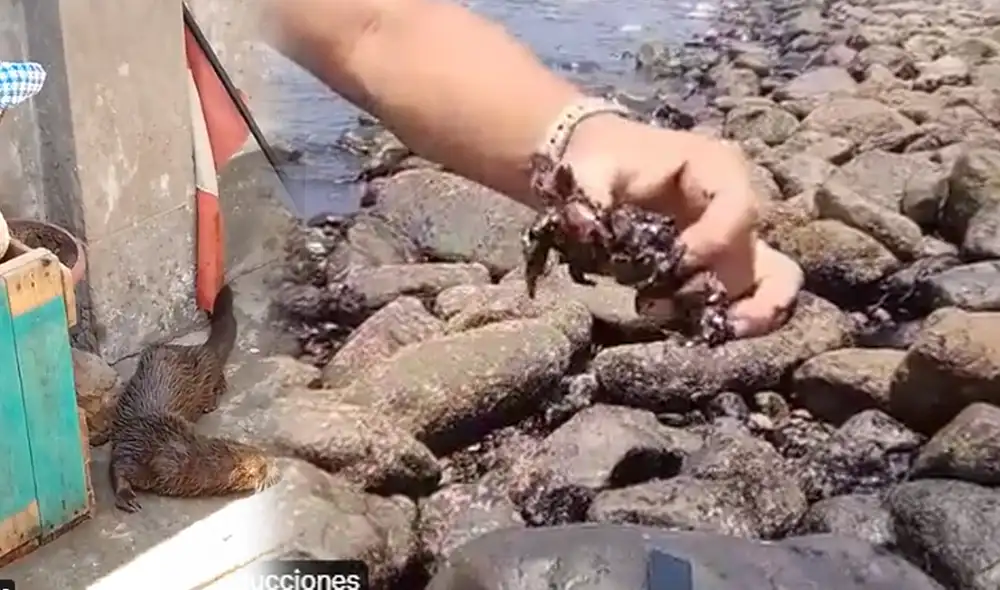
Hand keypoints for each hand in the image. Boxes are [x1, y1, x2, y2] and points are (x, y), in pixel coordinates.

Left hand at [561, 114, 803, 337]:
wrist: (601, 164)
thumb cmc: (600, 161)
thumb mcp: (588, 169)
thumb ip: (586, 197)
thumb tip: (587, 229)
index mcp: (715, 167)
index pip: (739, 207)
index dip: (715, 241)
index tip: (674, 264)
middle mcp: (737, 203)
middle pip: (760, 251)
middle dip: (730, 288)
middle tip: (694, 313)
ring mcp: (735, 237)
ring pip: (775, 279)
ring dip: (750, 311)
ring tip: (713, 331)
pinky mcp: (724, 265)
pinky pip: (754, 295)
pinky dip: (737, 317)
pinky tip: (703, 331)